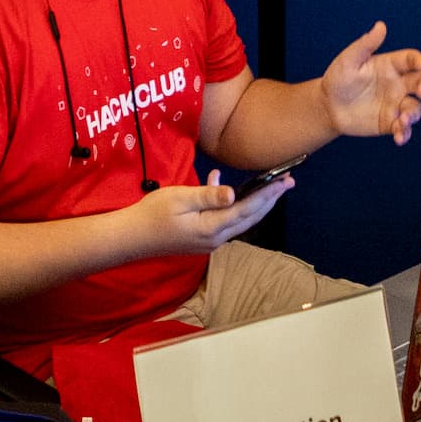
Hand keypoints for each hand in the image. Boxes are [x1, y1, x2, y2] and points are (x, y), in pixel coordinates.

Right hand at [140, 171, 291, 253]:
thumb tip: (234, 194)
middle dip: (270, 200)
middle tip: (288, 182)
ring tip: (271, 188)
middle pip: (250, 217)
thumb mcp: (180, 199)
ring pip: (241, 220)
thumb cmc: (152, 214)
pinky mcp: (202, 238)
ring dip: (257, 204)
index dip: (268, 194)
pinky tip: (225, 189)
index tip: (284, 181)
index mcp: (212, 227)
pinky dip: (233, 206)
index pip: (247, 209)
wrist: (132, 237)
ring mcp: (209, 241)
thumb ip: (208, 196)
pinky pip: (225, 221)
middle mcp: (216, 238)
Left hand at [320, 22, 420, 144]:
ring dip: (414, 113)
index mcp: (390, 66)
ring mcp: (396, 104)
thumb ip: (365, 45)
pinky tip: (399, 136)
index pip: (411, 60)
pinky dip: (405, 133)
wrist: (328, 106)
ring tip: (403, 119)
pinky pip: (404, 128)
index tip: (420, 64)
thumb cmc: (338, 78)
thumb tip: (381, 25)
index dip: (419, 61)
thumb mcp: (349, 60)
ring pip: (415, 108)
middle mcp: (398, 84)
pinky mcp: (390, 122)